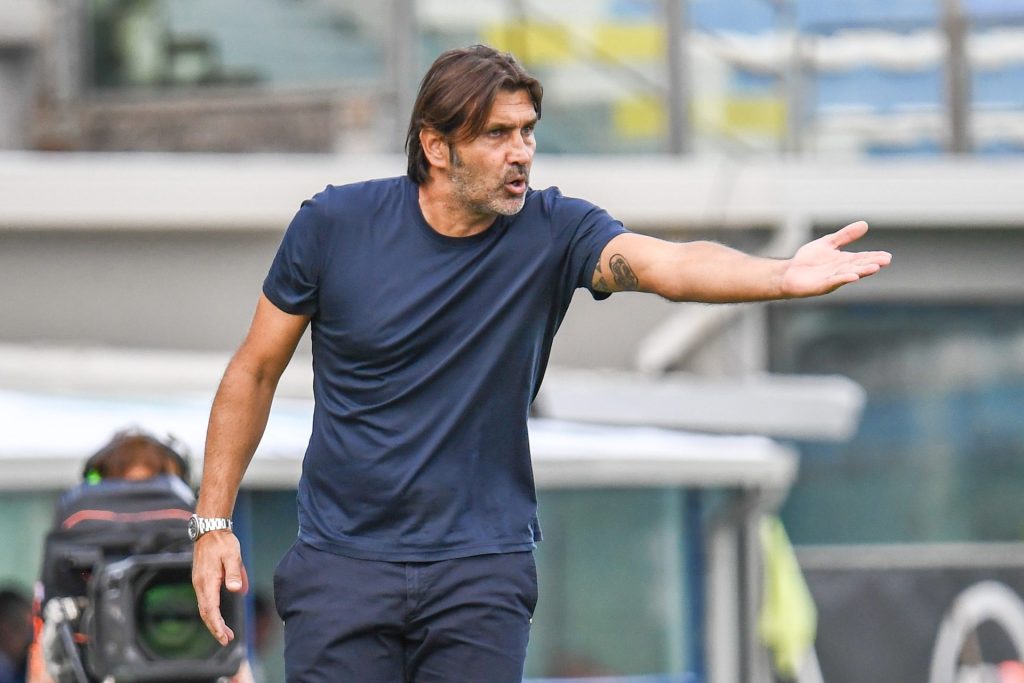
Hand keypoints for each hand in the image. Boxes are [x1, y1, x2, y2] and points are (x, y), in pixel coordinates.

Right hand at [192, 530, 248, 645]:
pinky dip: (212, 612)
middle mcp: (200, 584)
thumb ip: (235, 572)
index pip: (211, 609)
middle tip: (227, 640)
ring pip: (204, 607)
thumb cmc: (223, 542)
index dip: (217, 625)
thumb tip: (236, 590)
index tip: (224, 637)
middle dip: (215, 628)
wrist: (209, 529)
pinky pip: (205, 600)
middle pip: (205, 612)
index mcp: (207, 580)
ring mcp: (199, 582)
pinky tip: (220, 616)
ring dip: (214, 621)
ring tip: (226, 633)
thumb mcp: (233, 555)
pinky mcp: (201, 580)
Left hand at [781, 221, 891, 297]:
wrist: (789, 273)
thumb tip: (864, 224)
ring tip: (874, 268)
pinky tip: (853, 277)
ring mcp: (831, 279)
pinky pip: (833, 282)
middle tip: (885, 261)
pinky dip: (843, 279)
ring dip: (861, 272)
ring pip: (849, 274)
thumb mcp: (828, 243)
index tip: (888, 256)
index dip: (874, 257)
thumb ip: (845, 236)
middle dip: (871, 264)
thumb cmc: (809, 260)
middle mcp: (841, 271)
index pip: (862, 258)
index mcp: (844, 261)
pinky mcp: (820, 286)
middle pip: (859, 267)